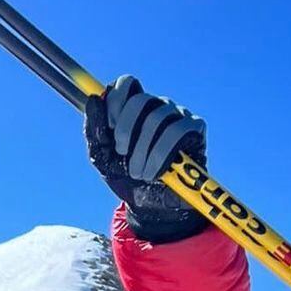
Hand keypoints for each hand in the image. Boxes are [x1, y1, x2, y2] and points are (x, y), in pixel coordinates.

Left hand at [84, 75, 207, 243]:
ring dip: (144, 149)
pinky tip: (157, 172)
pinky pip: (179, 129)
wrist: (149, 206)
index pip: (127, 83)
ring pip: (159, 117)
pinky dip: (163, 153)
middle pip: (141, 99)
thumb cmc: (125, 178)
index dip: (116, 100)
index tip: (110, 128)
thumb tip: (94, 98)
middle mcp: (156, 106)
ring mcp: (177, 115)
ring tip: (140, 172)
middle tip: (122, 153)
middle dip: (126, 128)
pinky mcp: (195, 128)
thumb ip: (94, 129)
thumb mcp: (102, 157)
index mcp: (133, 109)